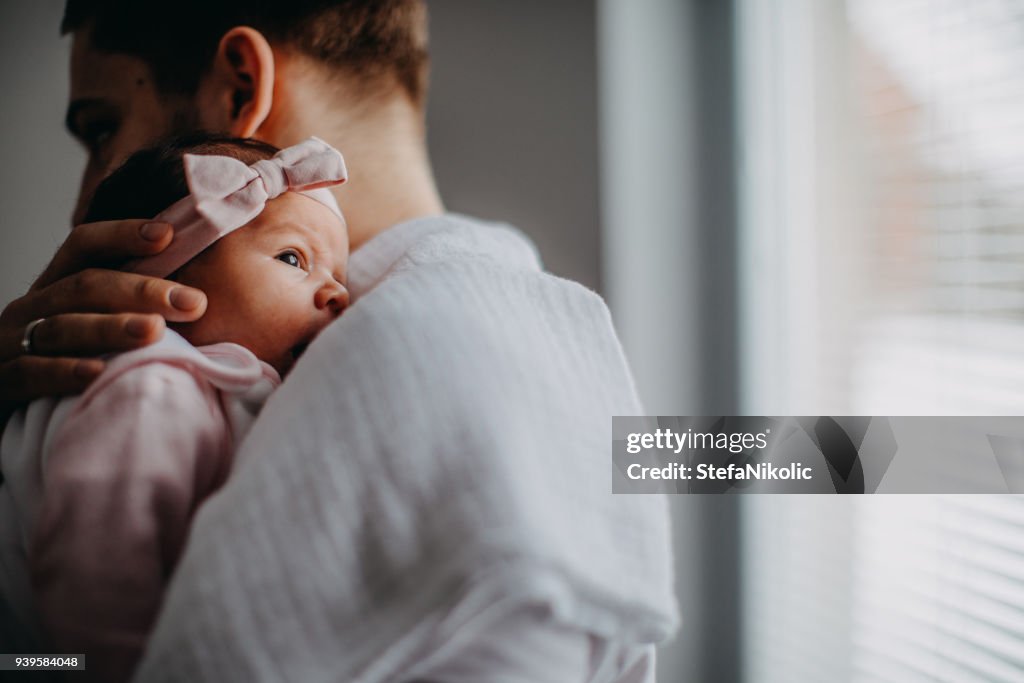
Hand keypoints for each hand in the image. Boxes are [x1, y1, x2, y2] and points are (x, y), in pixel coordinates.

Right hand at [0, 219, 206, 416]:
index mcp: (54, 287)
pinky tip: (98, 373)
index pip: (83, 245)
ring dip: (110, 327)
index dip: (122, 234)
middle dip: (141, 291)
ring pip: (62, 327)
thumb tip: (198, 300)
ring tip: (154, 331)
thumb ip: (132, 312)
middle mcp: (31, 308)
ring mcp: (10, 343)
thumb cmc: (66, 366)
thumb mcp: (94, 331)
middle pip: (84, 286)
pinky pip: (30, 372)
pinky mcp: (0, 382)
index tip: (168, 234)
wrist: (2, 410)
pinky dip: (65, 371)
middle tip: (192, 302)